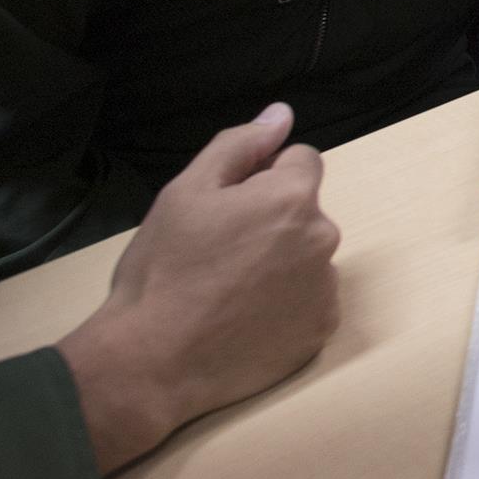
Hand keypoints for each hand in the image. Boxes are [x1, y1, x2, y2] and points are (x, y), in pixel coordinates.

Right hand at [56, 103, 342, 473]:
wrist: (152, 362)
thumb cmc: (164, 271)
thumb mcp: (186, 192)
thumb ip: (239, 146)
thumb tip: (281, 115)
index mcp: (293, 198)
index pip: (299, 162)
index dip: (260, 178)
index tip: (226, 208)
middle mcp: (323, 239)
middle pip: (303, 211)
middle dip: (271, 220)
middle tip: (219, 252)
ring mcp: (326, 289)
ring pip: (306, 255)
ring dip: (280, 261)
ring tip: (227, 289)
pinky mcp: (320, 330)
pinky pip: (309, 300)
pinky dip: (285, 303)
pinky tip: (243, 317)